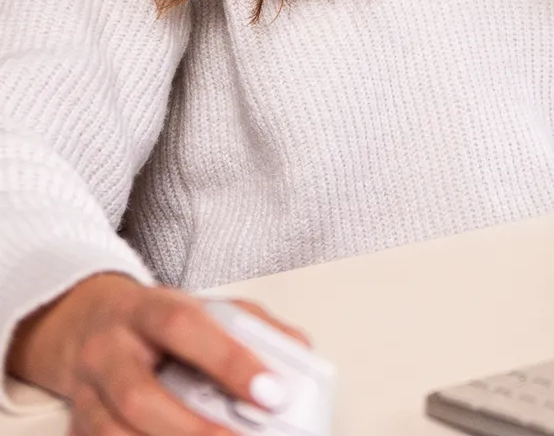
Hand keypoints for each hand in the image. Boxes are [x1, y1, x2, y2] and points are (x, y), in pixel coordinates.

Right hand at [8, 271, 309, 434]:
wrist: (86, 325)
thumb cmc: (155, 320)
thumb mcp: (201, 308)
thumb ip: (251, 326)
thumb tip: (299, 352)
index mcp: (145, 310)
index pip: (184, 326)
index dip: (228, 360)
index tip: (271, 391)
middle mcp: (108, 351)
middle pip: (139, 396)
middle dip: (193, 429)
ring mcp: (85, 394)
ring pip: (114, 433)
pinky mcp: (77, 427)